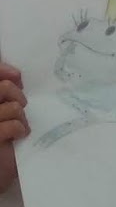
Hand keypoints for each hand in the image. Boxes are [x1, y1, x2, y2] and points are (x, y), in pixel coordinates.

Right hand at [0, 63, 28, 194]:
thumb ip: (4, 96)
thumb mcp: (1, 116)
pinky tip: (19, 136)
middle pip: (2, 88)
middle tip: (21, 106)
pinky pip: (12, 125)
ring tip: (19, 127)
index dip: (3, 70)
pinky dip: (21, 129)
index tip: (17, 76)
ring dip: (21, 116)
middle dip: (17, 95)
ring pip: (11, 107)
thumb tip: (16, 76)